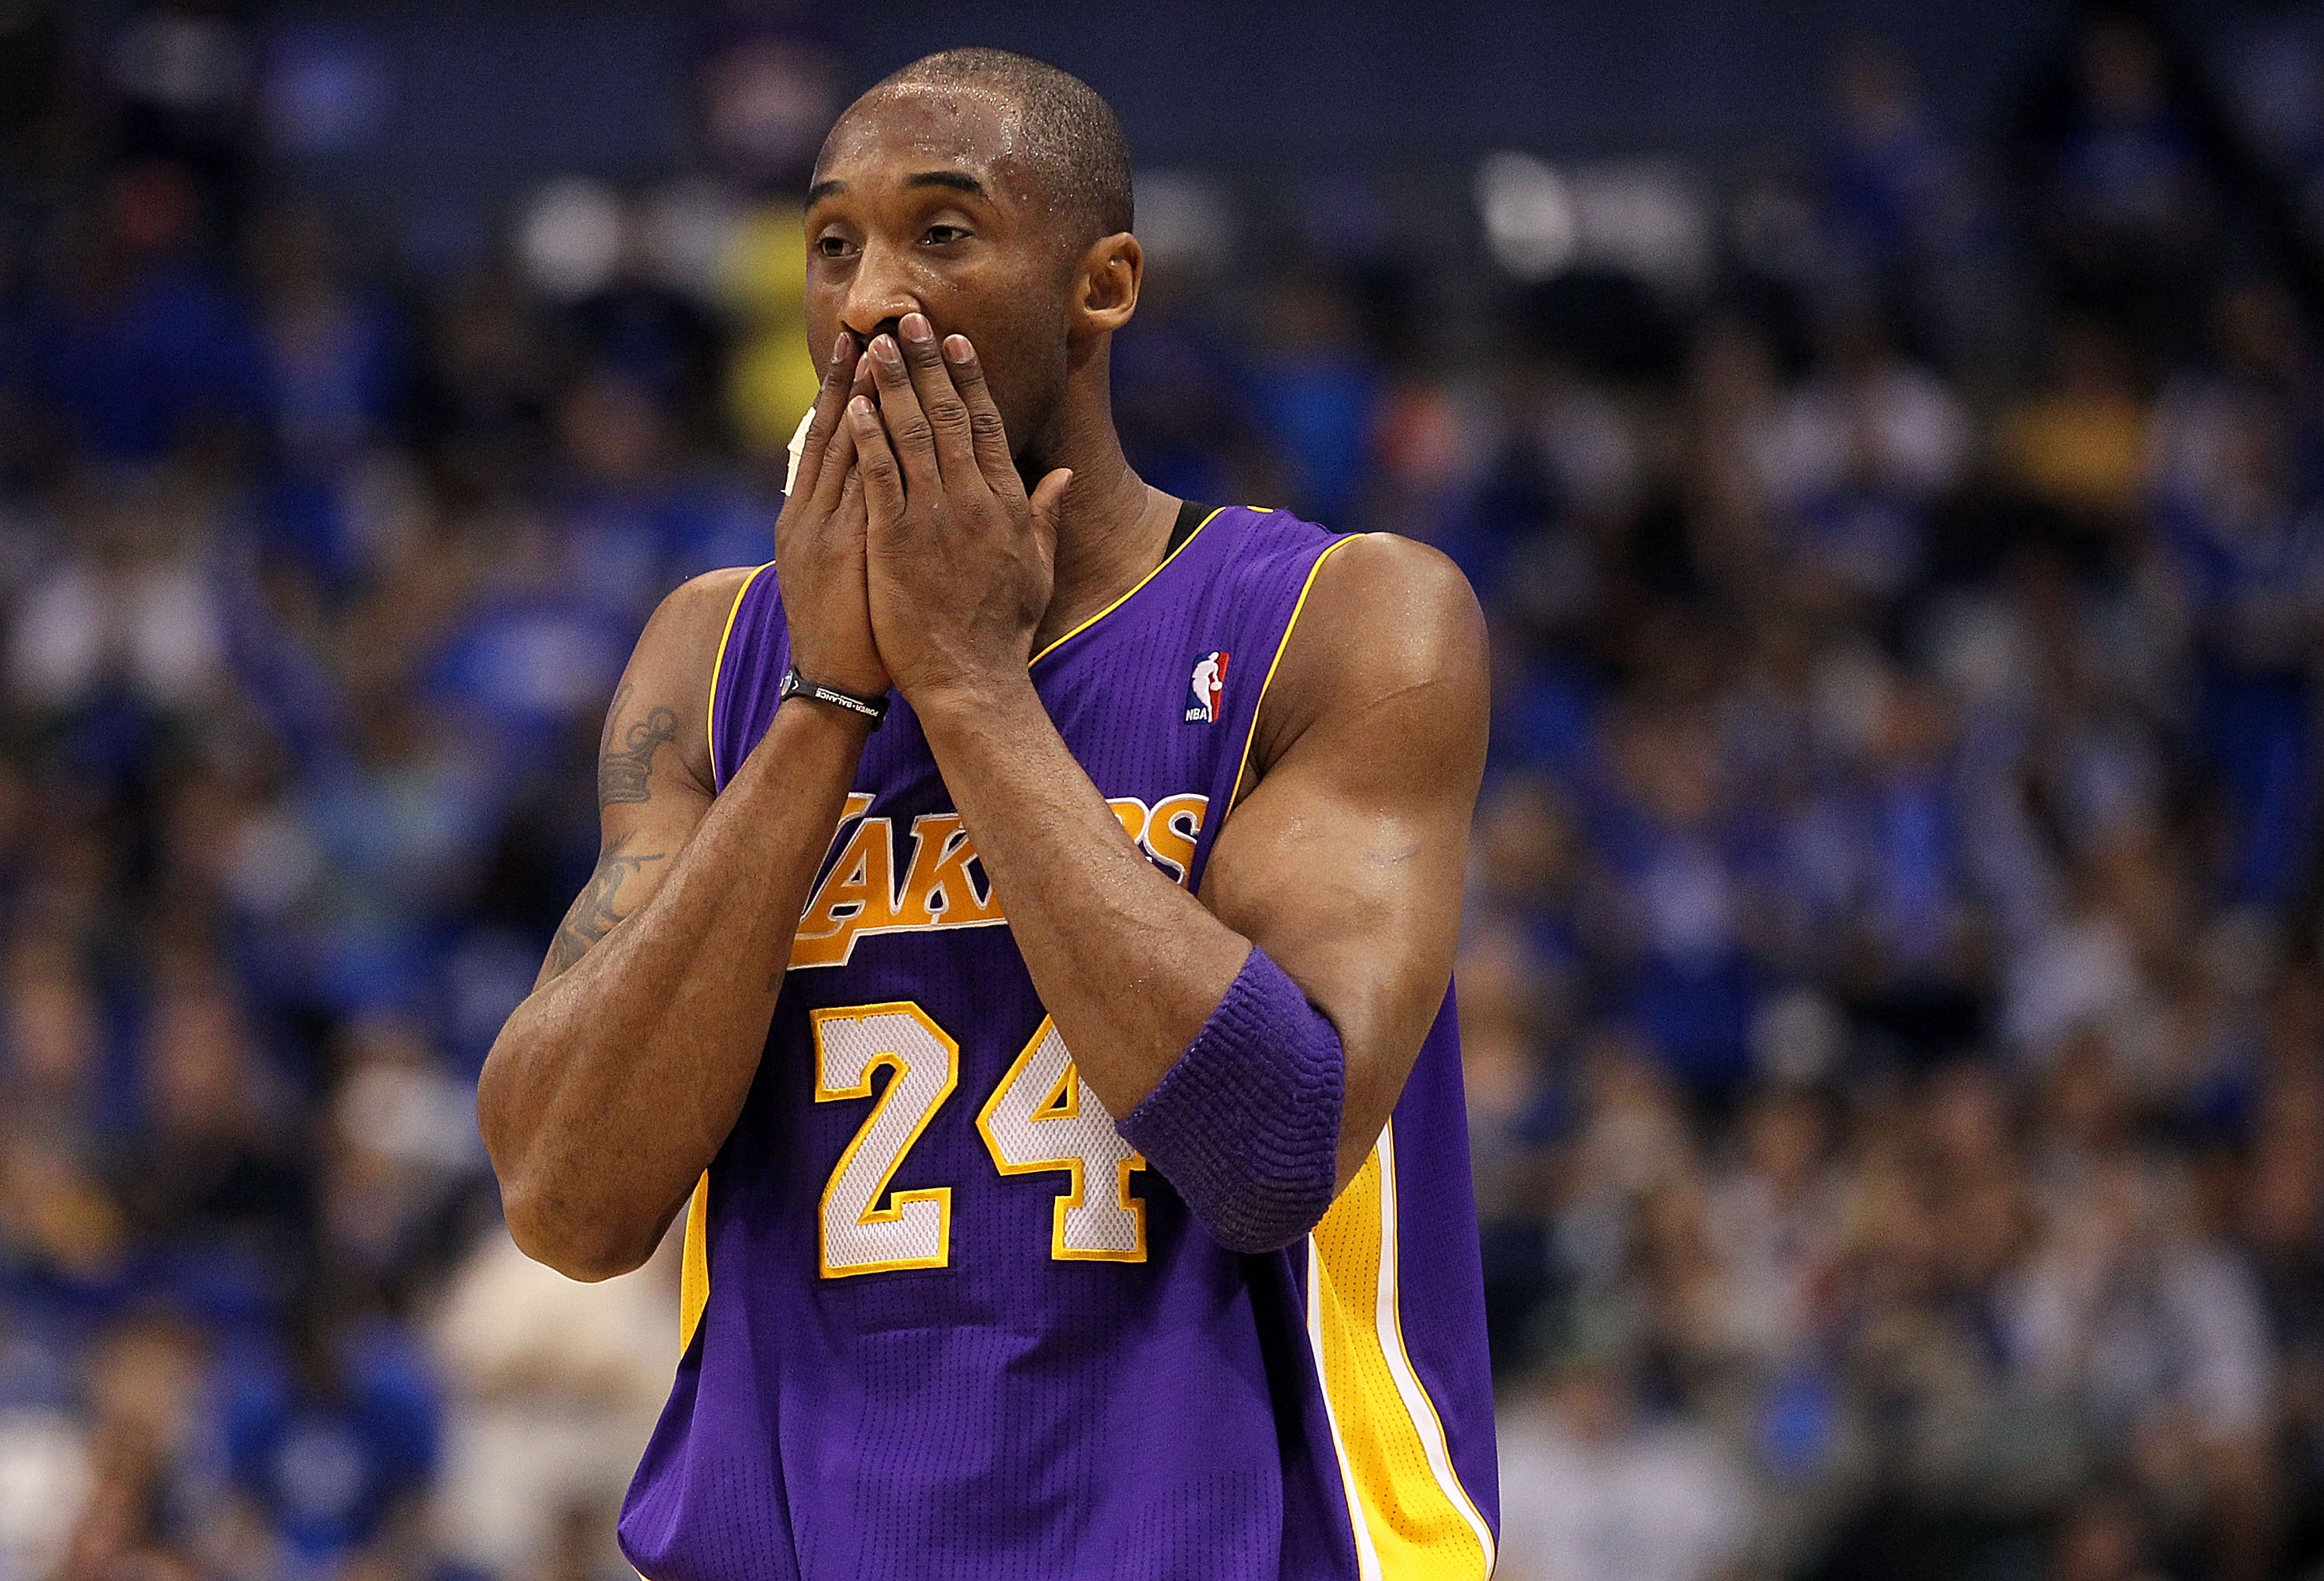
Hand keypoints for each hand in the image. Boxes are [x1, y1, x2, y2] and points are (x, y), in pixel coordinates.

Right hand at [773, 333, 887, 698]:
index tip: (860, 349)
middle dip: (853, 381)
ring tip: (879, 354)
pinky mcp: (846, 552)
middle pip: (835, 433)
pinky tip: (882, 417)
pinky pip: (863, 491)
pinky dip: (871, 452)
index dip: (844, 393)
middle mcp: (811, 515)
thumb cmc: (848, 632)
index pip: (829, 441)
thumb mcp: (841, 570)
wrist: (833, 685)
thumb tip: (867, 487)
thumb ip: (851, 524)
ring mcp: (826, 531)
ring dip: (863, 402)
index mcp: (808, 517)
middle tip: (871, 329)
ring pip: (845, 452)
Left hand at [848, 312, 1071, 703]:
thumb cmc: (1002, 632)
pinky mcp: (895, 539)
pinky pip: (880, 474)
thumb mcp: (1038, 569)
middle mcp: (972, 501)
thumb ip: (1045, 515)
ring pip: (911, 434)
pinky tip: (855, 403)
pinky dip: (868, 435)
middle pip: (946, 415)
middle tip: (908, 319)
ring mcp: (933, 518)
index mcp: (1006, 504)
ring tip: (876, 344)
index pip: (985, 424)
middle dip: (926, 362)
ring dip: (892, 383)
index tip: (954, 341)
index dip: (968, 378)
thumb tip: (1065, 475)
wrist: (972, 681)